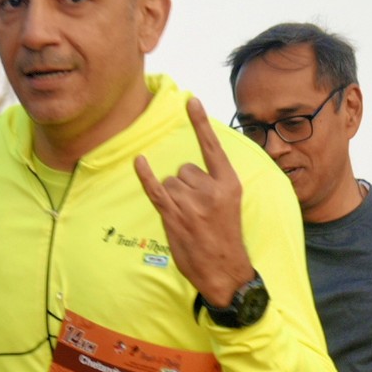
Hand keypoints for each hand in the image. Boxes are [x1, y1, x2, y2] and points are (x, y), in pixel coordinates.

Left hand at [134, 97, 254, 308]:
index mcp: (229, 184)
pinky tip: (140, 162)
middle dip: (185, 186)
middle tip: (198, 211)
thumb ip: (213, 184)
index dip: (200, 124)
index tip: (191, 100)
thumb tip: (185, 171)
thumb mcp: (231, 204)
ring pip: (169, 183)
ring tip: (188, 219)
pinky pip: (155, 190)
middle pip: (183, 169)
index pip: (212, 148)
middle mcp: (210, 190)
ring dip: (173, 197)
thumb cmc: (226, 237)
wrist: (225, 271)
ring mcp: (191, 204)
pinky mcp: (174, 217)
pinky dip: (145, 175)